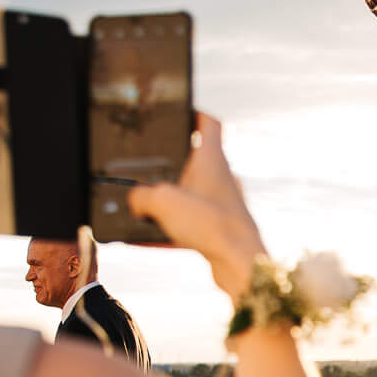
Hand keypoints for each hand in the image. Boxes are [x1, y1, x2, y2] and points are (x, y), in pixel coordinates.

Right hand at [126, 112, 266, 296]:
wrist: (241, 264)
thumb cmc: (211, 224)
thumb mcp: (162, 201)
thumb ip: (140, 195)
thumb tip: (135, 201)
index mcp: (212, 158)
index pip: (208, 123)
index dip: (193, 113)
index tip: (179, 112)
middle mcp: (222, 178)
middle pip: (196, 160)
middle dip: (171, 164)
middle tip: (148, 168)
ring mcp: (224, 203)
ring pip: (192, 194)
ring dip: (170, 200)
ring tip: (144, 209)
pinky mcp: (222, 228)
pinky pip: (192, 223)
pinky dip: (173, 228)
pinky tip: (151, 240)